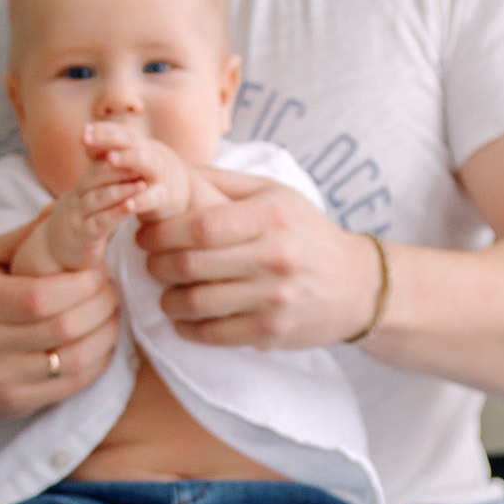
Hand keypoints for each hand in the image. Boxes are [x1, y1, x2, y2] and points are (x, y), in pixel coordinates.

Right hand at [0, 221, 121, 423]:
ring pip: (73, 361)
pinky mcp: (14, 403)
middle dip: (101, 307)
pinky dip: (97, 363)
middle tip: (110, 291)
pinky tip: (100, 344)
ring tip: (110, 316)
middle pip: (63, 328)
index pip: (40, 297)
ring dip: (106, 336)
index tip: (97, 273)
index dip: (81, 285)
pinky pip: (71, 386)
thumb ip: (22, 238)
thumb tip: (63, 209)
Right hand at [23, 150, 149, 274]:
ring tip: (142, 182)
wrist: (54, 252)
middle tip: (142, 158)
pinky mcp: (82, 235)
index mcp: (81, 186)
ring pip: (99, 198)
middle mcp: (76, 197)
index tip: (136, 146)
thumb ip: (102, 183)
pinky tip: (130, 207)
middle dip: (120, 167)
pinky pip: (101, 222)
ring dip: (122, 189)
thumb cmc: (80, 223)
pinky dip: (116, 213)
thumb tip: (123, 160)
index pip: (97, 164)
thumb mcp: (88, 200)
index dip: (114, 154)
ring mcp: (77, 216)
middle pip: (97, 177)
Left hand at [84, 123, 199, 224]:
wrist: (182, 191)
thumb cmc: (145, 174)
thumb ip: (106, 150)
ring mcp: (159, 174)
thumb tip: (83, 136)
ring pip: (146, 162)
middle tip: (88, 138)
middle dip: (108, 138)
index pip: (120, 132)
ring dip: (128, 158)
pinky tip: (128, 204)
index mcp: (139, 144)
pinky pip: (153, 197)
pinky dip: (141, 200)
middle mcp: (150, 154)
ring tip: (109, 158)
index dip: (102, 130)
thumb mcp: (128, 159)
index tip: (83, 131)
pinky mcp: (165, 196)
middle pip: (130, 141)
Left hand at [135, 168, 381, 350]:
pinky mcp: (273, 331)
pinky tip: (183, 319)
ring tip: (166, 292)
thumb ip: (224, 182)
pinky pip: (214, 334)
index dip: (161, 233)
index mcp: (272, 216)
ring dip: (168, 300)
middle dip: (157, 265)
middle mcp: (275, 256)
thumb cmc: (307, 233)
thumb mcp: (276, 194)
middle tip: (150, 263)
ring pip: (196, 303)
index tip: (145, 236)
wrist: (358, 286)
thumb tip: (168, 170)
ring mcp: (275, 298)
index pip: (199, 226)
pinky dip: (188, 328)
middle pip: (190, 264)